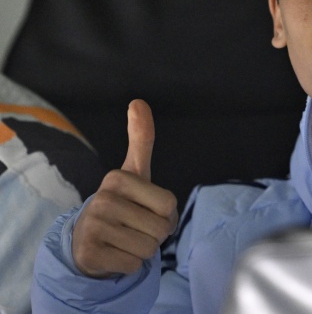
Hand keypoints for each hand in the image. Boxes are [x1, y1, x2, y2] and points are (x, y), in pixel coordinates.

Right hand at [72, 99, 178, 277]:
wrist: (88, 241)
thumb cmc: (123, 204)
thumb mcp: (134, 172)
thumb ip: (141, 139)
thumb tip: (138, 101)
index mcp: (117, 178)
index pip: (169, 205)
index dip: (166, 214)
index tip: (145, 209)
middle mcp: (102, 199)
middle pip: (160, 228)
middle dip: (155, 233)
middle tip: (135, 227)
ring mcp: (93, 227)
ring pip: (148, 248)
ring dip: (143, 249)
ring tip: (125, 239)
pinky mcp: (90, 254)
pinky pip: (133, 264)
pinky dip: (130, 264)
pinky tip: (115, 253)